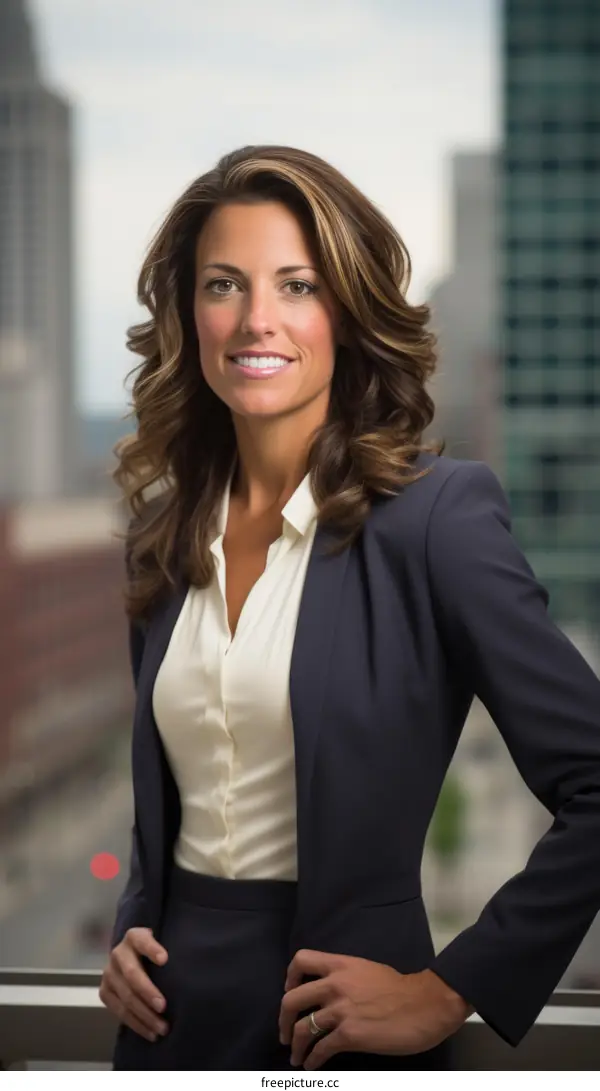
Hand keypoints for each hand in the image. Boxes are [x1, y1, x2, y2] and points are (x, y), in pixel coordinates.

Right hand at [99, 927, 169, 1041]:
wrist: (132, 958)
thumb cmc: (156, 952)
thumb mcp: (162, 942)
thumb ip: (172, 947)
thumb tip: (196, 963)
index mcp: (134, 937)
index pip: (142, 940)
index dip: (151, 949)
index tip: (165, 959)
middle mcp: (118, 953)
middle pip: (132, 974)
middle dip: (148, 991)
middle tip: (163, 1007)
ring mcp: (109, 974)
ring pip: (126, 997)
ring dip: (144, 1015)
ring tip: (162, 1028)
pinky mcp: (105, 992)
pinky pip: (119, 1012)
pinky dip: (136, 1024)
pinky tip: (151, 1033)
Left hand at [279, 949, 472, 1068]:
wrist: (425, 1004)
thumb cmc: (402, 988)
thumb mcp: (368, 970)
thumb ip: (346, 977)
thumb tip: (332, 992)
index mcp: (341, 965)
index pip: (301, 960)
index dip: (289, 977)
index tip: (289, 991)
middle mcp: (335, 985)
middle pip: (291, 1000)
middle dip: (283, 1020)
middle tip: (284, 1034)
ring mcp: (341, 1011)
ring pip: (302, 1028)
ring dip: (296, 1046)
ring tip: (296, 1057)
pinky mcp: (349, 1035)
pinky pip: (321, 1049)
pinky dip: (312, 1060)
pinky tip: (312, 1066)